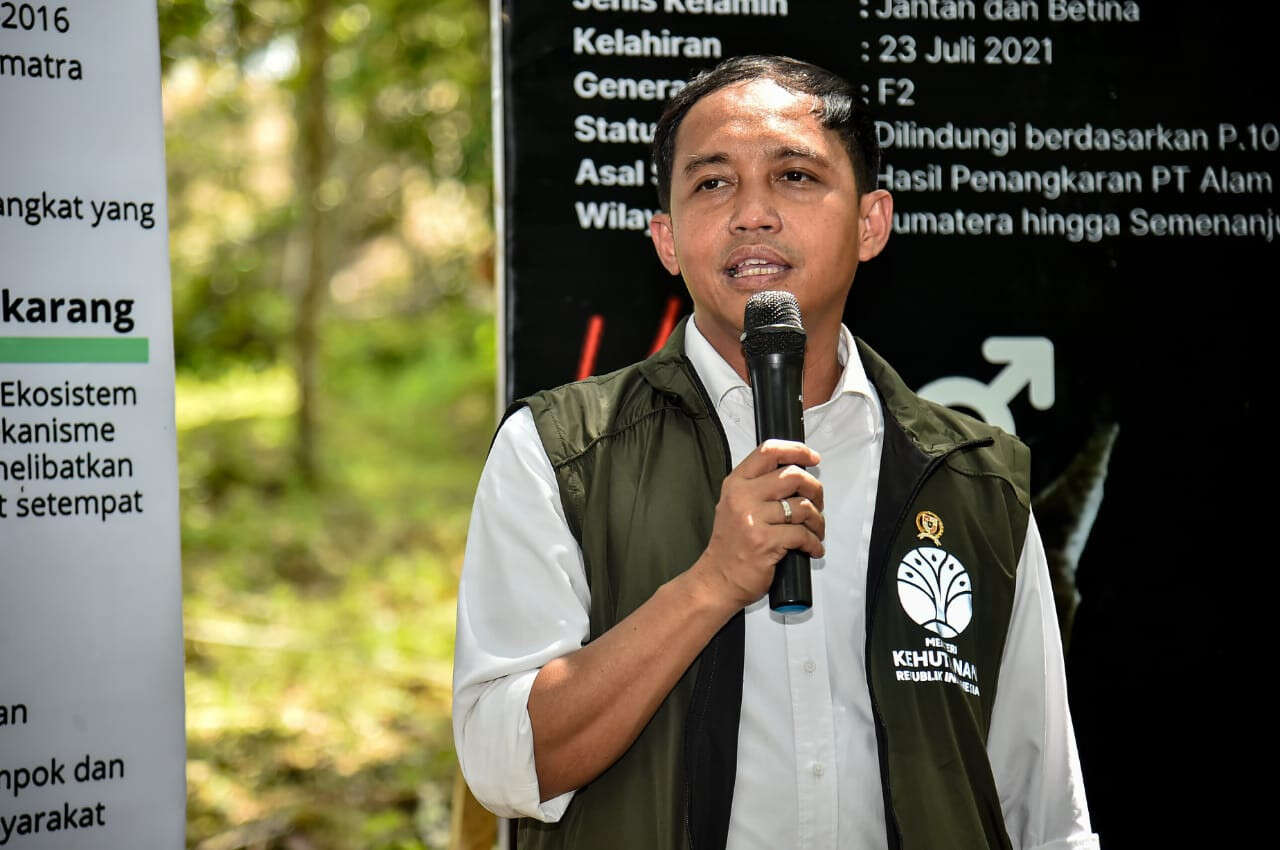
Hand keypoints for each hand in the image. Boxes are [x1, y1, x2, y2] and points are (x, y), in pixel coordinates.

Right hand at [692, 439, 824, 609]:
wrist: (717, 580)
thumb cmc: (730, 544)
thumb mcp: (735, 506)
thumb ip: (759, 487)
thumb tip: (797, 476)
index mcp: (736, 484)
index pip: (768, 452)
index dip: (796, 450)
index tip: (812, 457)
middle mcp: (742, 497)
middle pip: (792, 476)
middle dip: (815, 489)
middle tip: (817, 503)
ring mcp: (753, 519)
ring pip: (802, 506)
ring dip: (817, 520)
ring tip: (815, 530)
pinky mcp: (765, 542)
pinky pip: (802, 535)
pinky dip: (814, 543)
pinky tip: (813, 548)